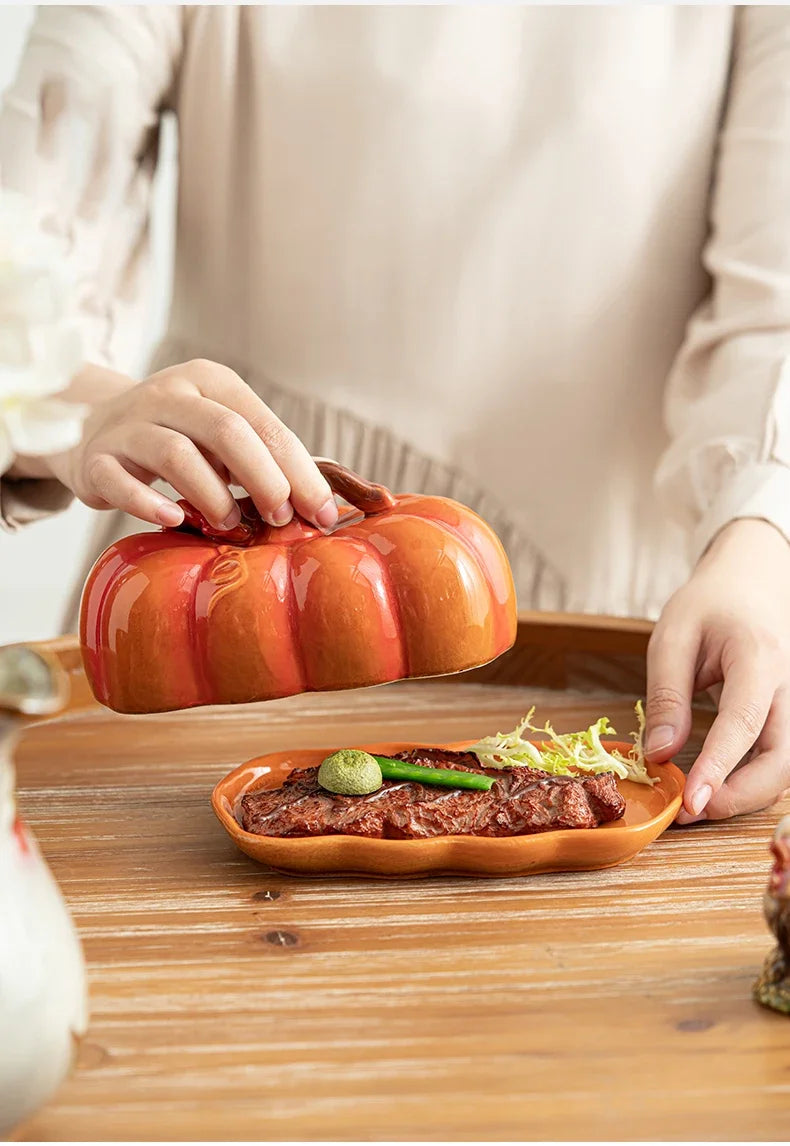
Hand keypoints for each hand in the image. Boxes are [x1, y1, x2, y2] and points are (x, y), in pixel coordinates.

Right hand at [18, 360, 337, 530]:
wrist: (93, 427)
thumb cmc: (179, 437)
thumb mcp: (221, 434)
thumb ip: (264, 457)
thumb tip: (324, 503)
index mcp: (211, 380)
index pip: (264, 424)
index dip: (300, 471)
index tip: (324, 512)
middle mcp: (169, 393)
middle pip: (226, 431)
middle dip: (264, 479)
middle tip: (282, 518)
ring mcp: (128, 424)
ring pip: (176, 454)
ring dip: (213, 495)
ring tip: (231, 524)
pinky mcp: (96, 459)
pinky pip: (120, 481)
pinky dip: (148, 503)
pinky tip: (173, 519)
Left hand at [645, 518, 789, 822]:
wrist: (752, 582)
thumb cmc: (711, 605)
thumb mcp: (673, 636)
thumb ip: (667, 695)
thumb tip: (660, 755)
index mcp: (760, 657)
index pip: (744, 722)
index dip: (719, 767)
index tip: (692, 802)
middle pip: (781, 759)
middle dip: (738, 796)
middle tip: (689, 812)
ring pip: (785, 768)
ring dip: (745, 796)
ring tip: (696, 803)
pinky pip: (779, 760)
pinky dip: (750, 782)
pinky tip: (716, 787)